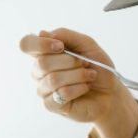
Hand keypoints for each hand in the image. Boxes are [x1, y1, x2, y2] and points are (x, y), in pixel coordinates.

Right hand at [19, 28, 137, 137]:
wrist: (111, 92)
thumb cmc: (98, 68)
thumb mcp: (87, 44)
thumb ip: (65, 35)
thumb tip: (42, 33)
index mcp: (45, 53)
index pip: (27, 44)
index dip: (40, 44)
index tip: (61, 46)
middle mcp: (40, 71)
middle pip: (42, 63)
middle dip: (70, 62)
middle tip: (86, 64)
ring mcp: (44, 89)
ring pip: (53, 79)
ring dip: (78, 75)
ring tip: (90, 76)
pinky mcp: (51, 105)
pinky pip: (61, 93)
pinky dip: (79, 88)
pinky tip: (85, 88)